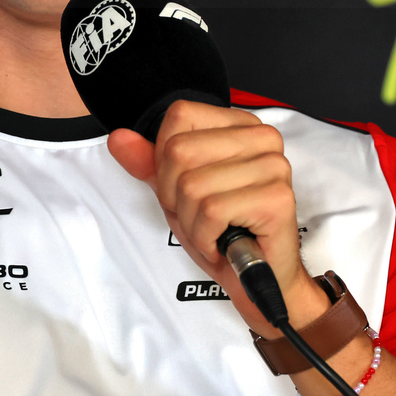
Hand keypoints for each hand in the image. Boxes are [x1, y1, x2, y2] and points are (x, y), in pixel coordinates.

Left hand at [106, 99, 325, 335]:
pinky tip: (222, 243)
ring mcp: (273, 166)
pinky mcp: (276, 198)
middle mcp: (262, 138)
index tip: (184, 188)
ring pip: (192, 185)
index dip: (166, 159)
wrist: (259, 280)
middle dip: (175, 196)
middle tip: (200, 216)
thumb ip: (148, 163)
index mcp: (240, 125)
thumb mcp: (176, 192)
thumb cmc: (222, 232)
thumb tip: (119, 138)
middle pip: (180, 151)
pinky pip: (211, 210)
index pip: (180, 116)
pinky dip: (205, 236)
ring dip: (191, 222)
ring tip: (213, 231)